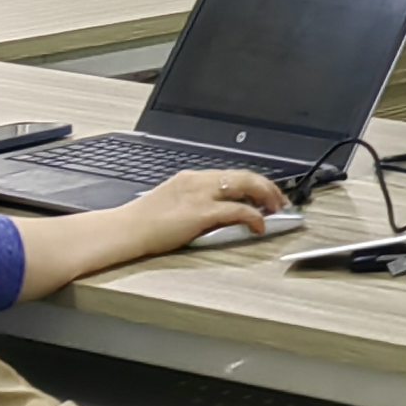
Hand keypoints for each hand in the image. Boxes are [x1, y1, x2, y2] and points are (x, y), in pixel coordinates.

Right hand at [5, 167, 292, 302]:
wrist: (123, 231)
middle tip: (281, 202)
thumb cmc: (142, 224)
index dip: (253, 183)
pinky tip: (259, 226)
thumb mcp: (172, 204)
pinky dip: (254, 217)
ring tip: (277, 210)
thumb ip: (195, 203)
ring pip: (245, 186)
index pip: (230, 174)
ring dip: (267, 197)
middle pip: (243, 175)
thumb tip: (220, 213)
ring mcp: (199, 195)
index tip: (266, 193)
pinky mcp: (201, 212)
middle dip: (268, 187)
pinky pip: (238, 210)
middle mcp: (197, 181)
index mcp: (190, 178)